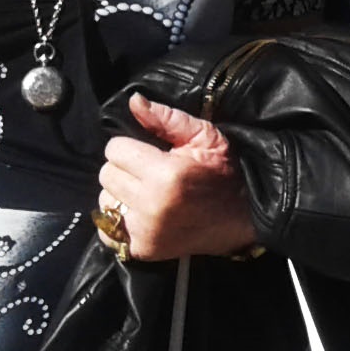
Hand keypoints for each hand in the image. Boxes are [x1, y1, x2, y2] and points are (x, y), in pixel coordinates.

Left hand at [96, 93, 258, 260]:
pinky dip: (119, 221)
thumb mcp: (204, 137)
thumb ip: (167, 119)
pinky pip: (107, 230)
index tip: (148, 152)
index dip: (131, 146)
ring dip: (121, 194)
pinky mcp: (143, 250)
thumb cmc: (224, 171)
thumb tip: (134, 101)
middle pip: (106, 174)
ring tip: (146, 194)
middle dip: (124, 169)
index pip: (115, 149)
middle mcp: (151, 205)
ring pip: (105, 201)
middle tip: (148, 172)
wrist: (244, 216)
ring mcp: (145, 231)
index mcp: (165, 173)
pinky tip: (141, 215)